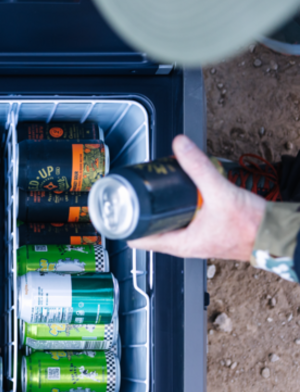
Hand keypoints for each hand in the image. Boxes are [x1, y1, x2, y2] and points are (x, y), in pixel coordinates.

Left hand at [127, 135, 265, 260]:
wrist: (274, 234)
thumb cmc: (250, 225)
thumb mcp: (219, 192)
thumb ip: (199, 167)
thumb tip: (180, 146)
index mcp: (179, 244)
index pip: (138, 240)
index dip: (124, 225)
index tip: (118, 208)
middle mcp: (183, 246)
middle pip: (148, 231)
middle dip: (139, 213)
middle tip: (134, 194)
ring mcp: (193, 241)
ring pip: (165, 227)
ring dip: (157, 211)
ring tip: (151, 192)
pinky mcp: (203, 234)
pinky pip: (180, 223)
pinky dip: (173, 211)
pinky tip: (176, 196)